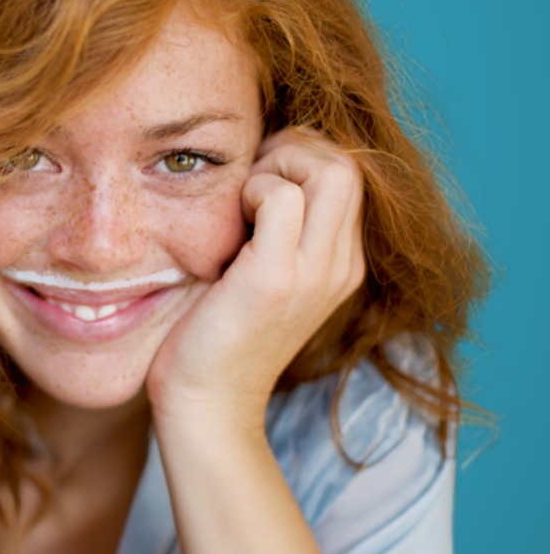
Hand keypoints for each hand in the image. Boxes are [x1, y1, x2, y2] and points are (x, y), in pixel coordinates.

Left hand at [146, 127, 364, 429]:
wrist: (205, 404)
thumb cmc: (216, 331)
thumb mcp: (259, 270)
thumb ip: (274, 227)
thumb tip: (257, 167)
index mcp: (340, 262)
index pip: (349, 171)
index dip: (302, 155)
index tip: (255, 178)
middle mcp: (341, 265)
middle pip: (348, 163)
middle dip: (295, 149)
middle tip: (249, 180)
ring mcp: (316, 273)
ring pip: (332, 169)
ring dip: (278, 165)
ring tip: (242, 200)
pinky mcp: (277, 279)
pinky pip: (284, 198)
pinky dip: (255, 189)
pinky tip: (231, 220)